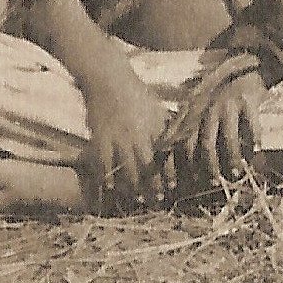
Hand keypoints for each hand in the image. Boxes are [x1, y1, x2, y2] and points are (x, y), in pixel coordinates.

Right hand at [78, 68, 176, 213]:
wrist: (110, 81)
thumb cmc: (138, 94)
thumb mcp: (158, 108)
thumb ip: (168, 127)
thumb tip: (182, 143)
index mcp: (155, 126)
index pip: (165, 155)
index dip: (169, 173)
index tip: (173, 187)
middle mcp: (138, 134)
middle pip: (147, 166)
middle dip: (153, 186)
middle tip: (156, 201)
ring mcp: (117, 138)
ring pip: (126, 169)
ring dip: (132, 187)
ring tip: (137, 199)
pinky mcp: (99, 139)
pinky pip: (103, 163)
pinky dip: (106, 177)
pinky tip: (110, 189)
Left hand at [158, 56, 269, 199]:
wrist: (243, 63)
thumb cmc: (216, 88)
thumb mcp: (193, 103)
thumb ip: (180, 123)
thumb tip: (161, 148)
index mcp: (192, 111)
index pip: (183, 141)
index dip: (180, 163)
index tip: (180, 183)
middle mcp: (207, 109)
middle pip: (205, 144)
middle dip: (209, 167)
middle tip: (214, 182)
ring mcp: (227, 104)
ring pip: (227, 139)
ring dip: (232, 159)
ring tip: (236, 172)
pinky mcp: (247, 100)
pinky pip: (251, 125)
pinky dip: (253, 140)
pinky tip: (255, 151)